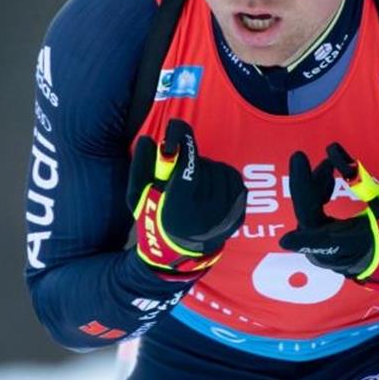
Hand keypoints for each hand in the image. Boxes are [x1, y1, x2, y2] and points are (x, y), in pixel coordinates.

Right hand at [127, 119, 246, 278]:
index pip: (187, 167)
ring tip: (194, 186)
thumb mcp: (139, 196)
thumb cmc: (154, 220)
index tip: (176, 126)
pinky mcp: (239, 214)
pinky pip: (234, 178)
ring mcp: (227, 216)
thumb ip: (142, 167)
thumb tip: (149, 139)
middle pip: (201, 166)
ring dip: (205, 169)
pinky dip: (221, 176)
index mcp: (179, 211)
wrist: (177, 253)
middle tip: (179, 176)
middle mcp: (207, 215)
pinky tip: (210, 187)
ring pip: (219, 169)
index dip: (182, 143)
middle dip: (189, 163)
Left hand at [279, 143, 378, 290]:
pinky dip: (317, 193)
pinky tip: (328, 176)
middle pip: (308, 217)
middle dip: (304, 186)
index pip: (325, 243)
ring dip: (313, 185)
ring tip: (329, 163)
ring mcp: (321, 245)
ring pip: (307, 212)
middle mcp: (330, 250)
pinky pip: (311, 213)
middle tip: (299, 157)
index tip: (285, 240)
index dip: (306, 241)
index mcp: (350, 247)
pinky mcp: (319, 238)